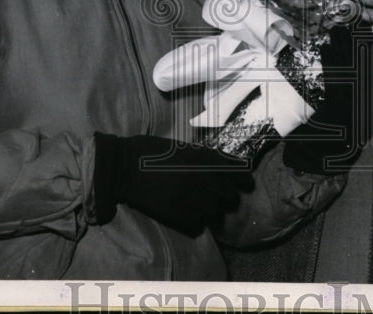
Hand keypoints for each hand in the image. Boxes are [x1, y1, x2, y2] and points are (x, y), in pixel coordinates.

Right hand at [94, 134, 254, 235]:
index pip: (240, 172)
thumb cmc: (151, 150)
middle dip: (228, 198)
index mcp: (207, 158)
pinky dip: (196, 223)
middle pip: (231, 196)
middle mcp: (206, 178)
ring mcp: (194, 198)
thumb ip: (204, 158)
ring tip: (202, 209)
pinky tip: (187, 217)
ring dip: (212, 212)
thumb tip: (219, 168)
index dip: (245, 180)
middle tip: (221, 199)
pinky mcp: (180, 215)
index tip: (246, 185)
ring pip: (217, 214)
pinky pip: (198, 225)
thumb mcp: (183, 147)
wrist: (126, 166)